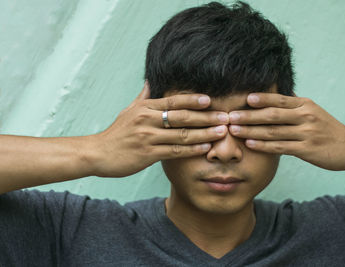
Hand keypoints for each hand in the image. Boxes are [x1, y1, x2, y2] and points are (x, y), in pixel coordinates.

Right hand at [88, 82, 228, 176]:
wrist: (97, 153)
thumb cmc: (116, 133)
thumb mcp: (127, 111)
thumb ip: (142, 97)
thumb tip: (149, 80)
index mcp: (144, 108)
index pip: (173, 101)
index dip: (193, 100)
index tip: (210, 100)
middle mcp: (147, 120)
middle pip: (182, 117)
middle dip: (206, 117)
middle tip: (225, 117)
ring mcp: (148, 137)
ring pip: (181, 135)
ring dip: (204, 133)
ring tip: (221, 132)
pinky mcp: (148, 154)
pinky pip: (174, 151)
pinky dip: (191, 149)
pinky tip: (204, 148)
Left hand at [228, 93, 344, 170]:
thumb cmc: (327, 128)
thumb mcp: (312, 111)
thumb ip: (293, 106)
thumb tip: (271, 98)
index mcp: (305, 104)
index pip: (279, 99)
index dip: (261, 98)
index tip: (244, 99)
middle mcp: (305, 116)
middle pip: (272, 115)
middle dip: (249, 115)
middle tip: (231, 116)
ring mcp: (306, 133)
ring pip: (273, 131)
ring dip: (251, 130)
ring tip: (234, 129)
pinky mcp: (306, 150)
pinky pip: (280, 147)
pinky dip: (263, 145)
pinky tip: (250, 143)